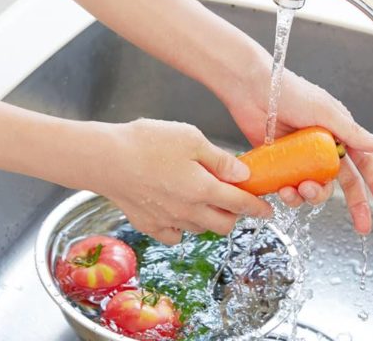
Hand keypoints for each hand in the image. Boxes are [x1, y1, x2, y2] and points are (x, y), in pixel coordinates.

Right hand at [93, 119, 272, 244]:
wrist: (105, 159)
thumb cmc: (146, 143)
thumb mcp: (190, 138)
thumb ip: (219, 159)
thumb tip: (243, 174)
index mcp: (203, 189)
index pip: (240, 204)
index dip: (257, 207)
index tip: (267, 209)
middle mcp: (189, 211)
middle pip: (223, 224)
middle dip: (234, 215)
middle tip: (234, 200)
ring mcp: (167, 221)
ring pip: (200, 229)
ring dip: (209, 219)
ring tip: (204, 200)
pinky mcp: (148, 224)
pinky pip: (174, 235)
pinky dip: (182, 227)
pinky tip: (178, 210)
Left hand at [225, 68, 372, 234]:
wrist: (252, 90)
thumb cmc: (289, 92)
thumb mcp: (326, 112)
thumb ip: (354, 132)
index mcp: (340, 133)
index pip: (365, 163)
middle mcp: (323, 147)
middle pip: (344, 182)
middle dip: (355, 204)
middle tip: (361, 225)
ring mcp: (302, 157)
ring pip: (316, 188)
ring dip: (313, 195)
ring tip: (301, 189)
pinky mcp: (281, 164)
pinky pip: (291, 186)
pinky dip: (290, 193)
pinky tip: (284, 189)